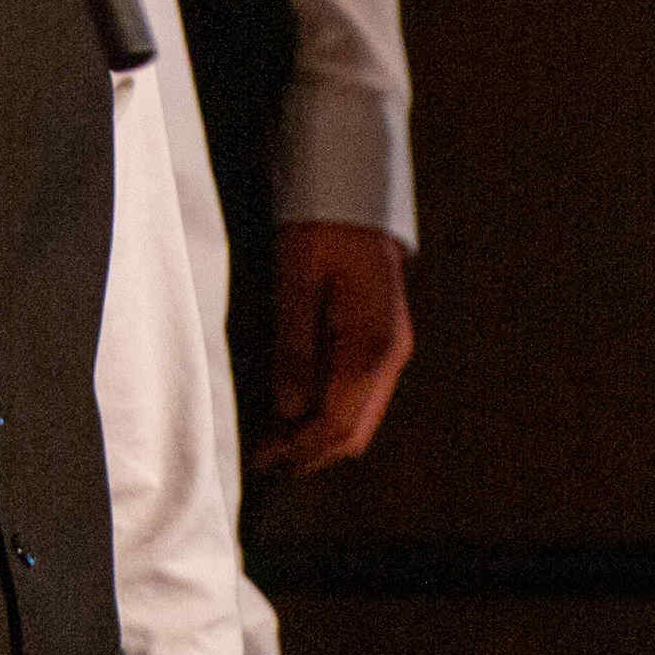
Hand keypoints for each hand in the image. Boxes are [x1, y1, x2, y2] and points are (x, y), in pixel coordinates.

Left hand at [258, 221, 413, 474]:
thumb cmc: (322, 230)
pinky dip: (329, 412)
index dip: (303, 448)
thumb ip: (294, 347)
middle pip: (356, 430)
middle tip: (264, 459)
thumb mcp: (296, 282)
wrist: (354, 196)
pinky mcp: (378, 343)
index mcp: (374, 345)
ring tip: (274, 443)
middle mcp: (390, 356)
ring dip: (319, 436)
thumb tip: (288, 409)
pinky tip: (295, 412)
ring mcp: (389, 351)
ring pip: (359, 417)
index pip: (342, 422)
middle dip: (311, 451)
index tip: (265, 459)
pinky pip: (357, 395)